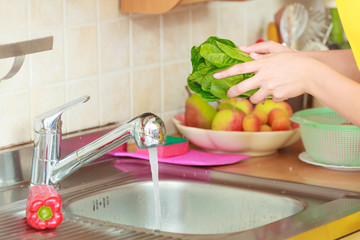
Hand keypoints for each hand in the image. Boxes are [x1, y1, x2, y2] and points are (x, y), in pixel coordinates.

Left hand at [213, 41, 328, 103]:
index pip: (239, 68)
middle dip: (232, 93)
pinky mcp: (277, 96)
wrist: (310, 72)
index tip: (216, 76)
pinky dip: (273, 97)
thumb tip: (247, 52)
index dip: (225, 73)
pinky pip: (270, 100)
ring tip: (262, 93)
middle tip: (229, 95)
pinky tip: (281, 90)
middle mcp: (263, 76)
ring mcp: (270, 87)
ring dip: (255, 97)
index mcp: (261, 64)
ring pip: (254, 98)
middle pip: (241, 88)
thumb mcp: (276, 52)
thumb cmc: (293, 60)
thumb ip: (260, 51)